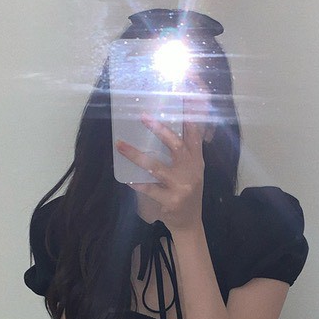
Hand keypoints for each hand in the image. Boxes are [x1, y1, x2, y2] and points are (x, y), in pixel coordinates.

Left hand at [115, 111, 206, 233]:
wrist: (188, 223)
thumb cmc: (186, 193)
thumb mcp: (192, 171)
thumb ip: (185, 153)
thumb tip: (164, 128)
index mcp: (197, 161)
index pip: (195, 133)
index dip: (189, 114)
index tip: (183, 95)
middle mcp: (192, 171)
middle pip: (176, 145)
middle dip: (159, 130)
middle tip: (142, 116)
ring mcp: (182, 186)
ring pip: (156, 167)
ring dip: (136, 155)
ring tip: (120, 145)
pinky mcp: (171, 201)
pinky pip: (150, 189)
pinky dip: (137, 183)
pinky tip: (127, 179)